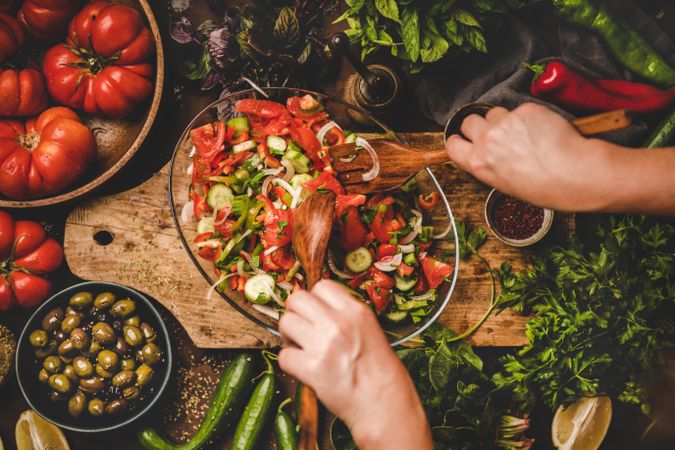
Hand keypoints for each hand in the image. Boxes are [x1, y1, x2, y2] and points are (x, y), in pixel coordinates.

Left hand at [279, 280, 431, 449]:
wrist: (384, 404)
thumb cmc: (379, 371)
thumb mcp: (370, 330)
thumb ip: (345, 316)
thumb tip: (316, 308)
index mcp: (356, 311)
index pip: (322, 286)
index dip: (315, 299)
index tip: (316, 313)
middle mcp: (339, 323)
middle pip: (298, 299)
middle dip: (296, 313)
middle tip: (302, 329)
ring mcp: (324, 344)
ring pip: (285, 322)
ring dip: (288, 336)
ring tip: (301, 348)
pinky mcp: (312, 369)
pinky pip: (284, 355)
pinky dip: (289, 363)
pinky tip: (302, 369)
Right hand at [445, 103, 617, 210]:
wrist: (575, 174)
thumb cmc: (545, 189)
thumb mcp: (506, 185)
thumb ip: (489, 165)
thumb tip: (489, 154)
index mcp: (479, 163)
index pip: (452, 144)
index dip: (459, 141)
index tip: (464, 140)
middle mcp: (487, 140)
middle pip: (469, 121)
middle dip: (479, 126)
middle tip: (495, 133)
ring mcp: (506, 122)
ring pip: (494, 112)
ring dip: (503, 119)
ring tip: (522, 133)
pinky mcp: (526, 110)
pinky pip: (520, 109)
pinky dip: (528, 117)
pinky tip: (542, 131)